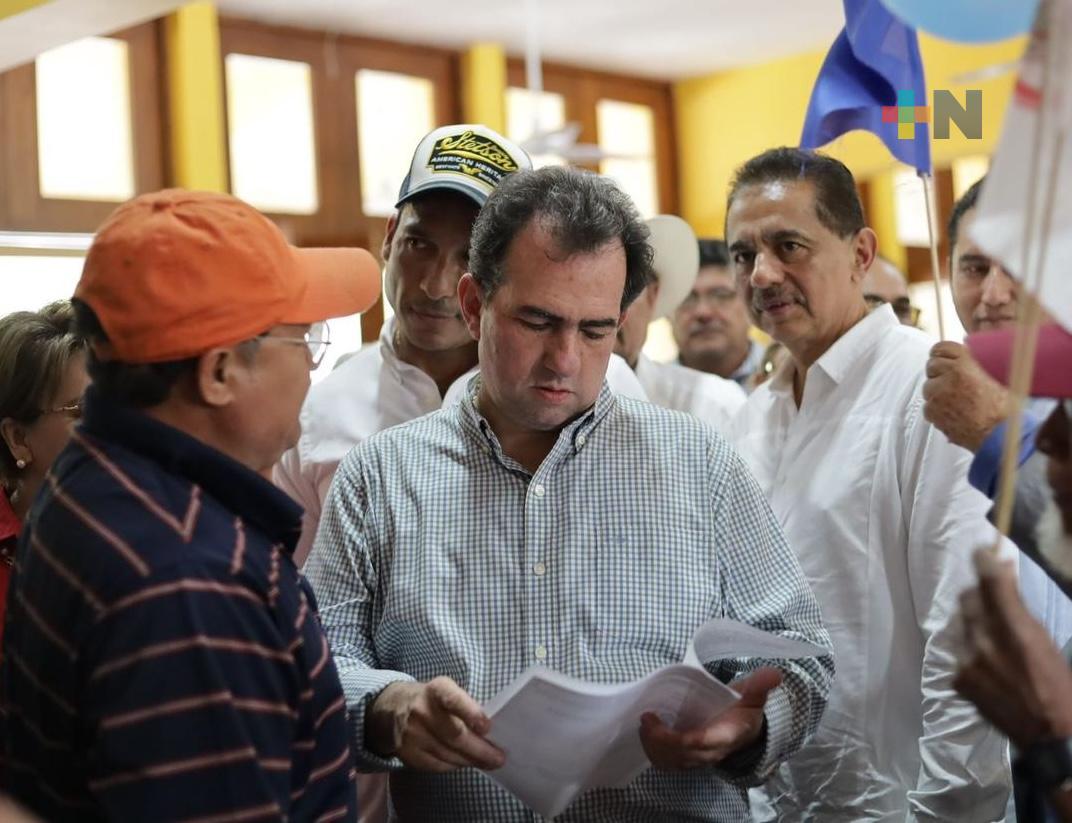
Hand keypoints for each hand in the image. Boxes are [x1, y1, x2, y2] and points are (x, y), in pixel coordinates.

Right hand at [367, 677, 504, 772]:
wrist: (391, 708)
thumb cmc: (430, 700)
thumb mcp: (445, 691)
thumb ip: (465, 707)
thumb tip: (489, 732)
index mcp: (436, 690)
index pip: (453, 699)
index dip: (471, 713)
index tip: (487, 727)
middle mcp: (421, 711)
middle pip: (454, 736)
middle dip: (480, 750)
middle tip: (498, 757)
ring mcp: (412, 735)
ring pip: (448, 755)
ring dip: (471, 761)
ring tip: (488, 762)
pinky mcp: (407, 754)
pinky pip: (437, 766)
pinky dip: (455, 766)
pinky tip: (465, 762)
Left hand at [639, 667, 781, 769]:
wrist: (747, 732)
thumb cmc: (744, 712)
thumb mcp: (753, 697)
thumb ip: (760, 685)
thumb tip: (775, 672)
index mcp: (724, 737)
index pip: (696, 743)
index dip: (673, 737)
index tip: (653, 718)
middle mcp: (710, 753)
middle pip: (678, 756)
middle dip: (657, 740)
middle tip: (645, 717)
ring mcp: (698, 759)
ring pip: (670, 762)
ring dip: (652, 747)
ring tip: (644, 725)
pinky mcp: (690, 760)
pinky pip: (669, 763)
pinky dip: (655, 752)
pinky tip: (649, 734)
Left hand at [923, 341, 1010, 451]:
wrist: (998, 433)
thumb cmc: (1002, 409)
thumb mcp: (992, 377)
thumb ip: (972, 366)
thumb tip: (959, 360)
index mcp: (965, 363)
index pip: (941, 348)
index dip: (940, 354)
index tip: (941, 358)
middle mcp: (949, 375)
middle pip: (932, 366)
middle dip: (939, 374)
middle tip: (952, 386)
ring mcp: (937, 393)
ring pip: (928, 387)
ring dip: (937, 394)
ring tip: (957, 404)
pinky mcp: (931, 410)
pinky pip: (927, 406)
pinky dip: (936, 411)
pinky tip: (952, 415)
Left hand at [954, 550, 1071, 748]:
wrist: (1050, 735)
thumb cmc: (1057, 684)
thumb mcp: (1044, 640)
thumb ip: (1019, 606)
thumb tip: (1004, 568)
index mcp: (1014, 629)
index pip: (989, 581)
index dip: (983, 560)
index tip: (982, 550)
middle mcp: (984, 640)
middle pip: (967, 598)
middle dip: (979, 594)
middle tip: (992, 600)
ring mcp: (966, 660)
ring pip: (959, 623)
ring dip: (972, 623)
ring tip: (992, 638)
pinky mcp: (957, 678)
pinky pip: (957, 651)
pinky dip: (969, 649)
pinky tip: (986, 662)